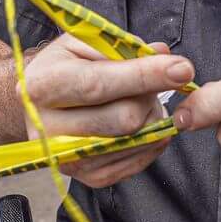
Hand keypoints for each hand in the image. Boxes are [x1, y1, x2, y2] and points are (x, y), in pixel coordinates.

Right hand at [20, 34, 193, 188]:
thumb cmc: (64, 67)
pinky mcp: (87, 177)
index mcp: (42, 85)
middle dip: (150, 98)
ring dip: (152, 118)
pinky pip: (136, 162)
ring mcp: (67, 158)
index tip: (182, 69)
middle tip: (150, 85)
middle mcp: (48, 128)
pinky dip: (151, 140)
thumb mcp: (84, 43)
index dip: (145, 76)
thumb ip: (122, 47)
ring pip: (135, 140)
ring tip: (142, 101)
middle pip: (124, 119)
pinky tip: (145, 123)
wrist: (39, 104)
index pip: (100, 85)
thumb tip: (162, 54)